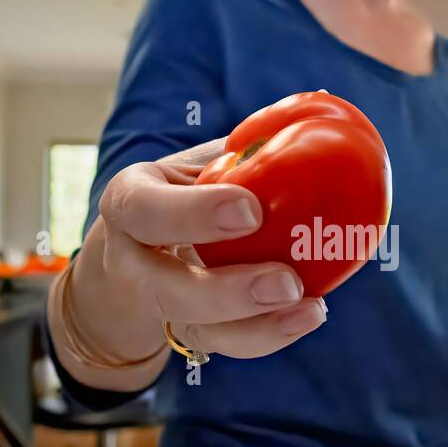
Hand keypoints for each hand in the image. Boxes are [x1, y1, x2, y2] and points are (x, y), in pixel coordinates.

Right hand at [52, 138, 327, 389]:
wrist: (128, 263)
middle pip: (168, 288)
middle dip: (228, 291)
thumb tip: (319, 103)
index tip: (251, 210)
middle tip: (287, 281)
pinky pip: (224, 344)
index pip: (146, 209)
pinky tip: (308, 315)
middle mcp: (134, 260)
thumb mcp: (189, 166)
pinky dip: (268, 334)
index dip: (196, 214)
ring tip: (310, 309)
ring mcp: (158, 305)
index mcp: (130, 202)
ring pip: (198, 328)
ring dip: (257, 327)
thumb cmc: (176, 196)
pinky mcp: (185, 332)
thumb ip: (237, 149)